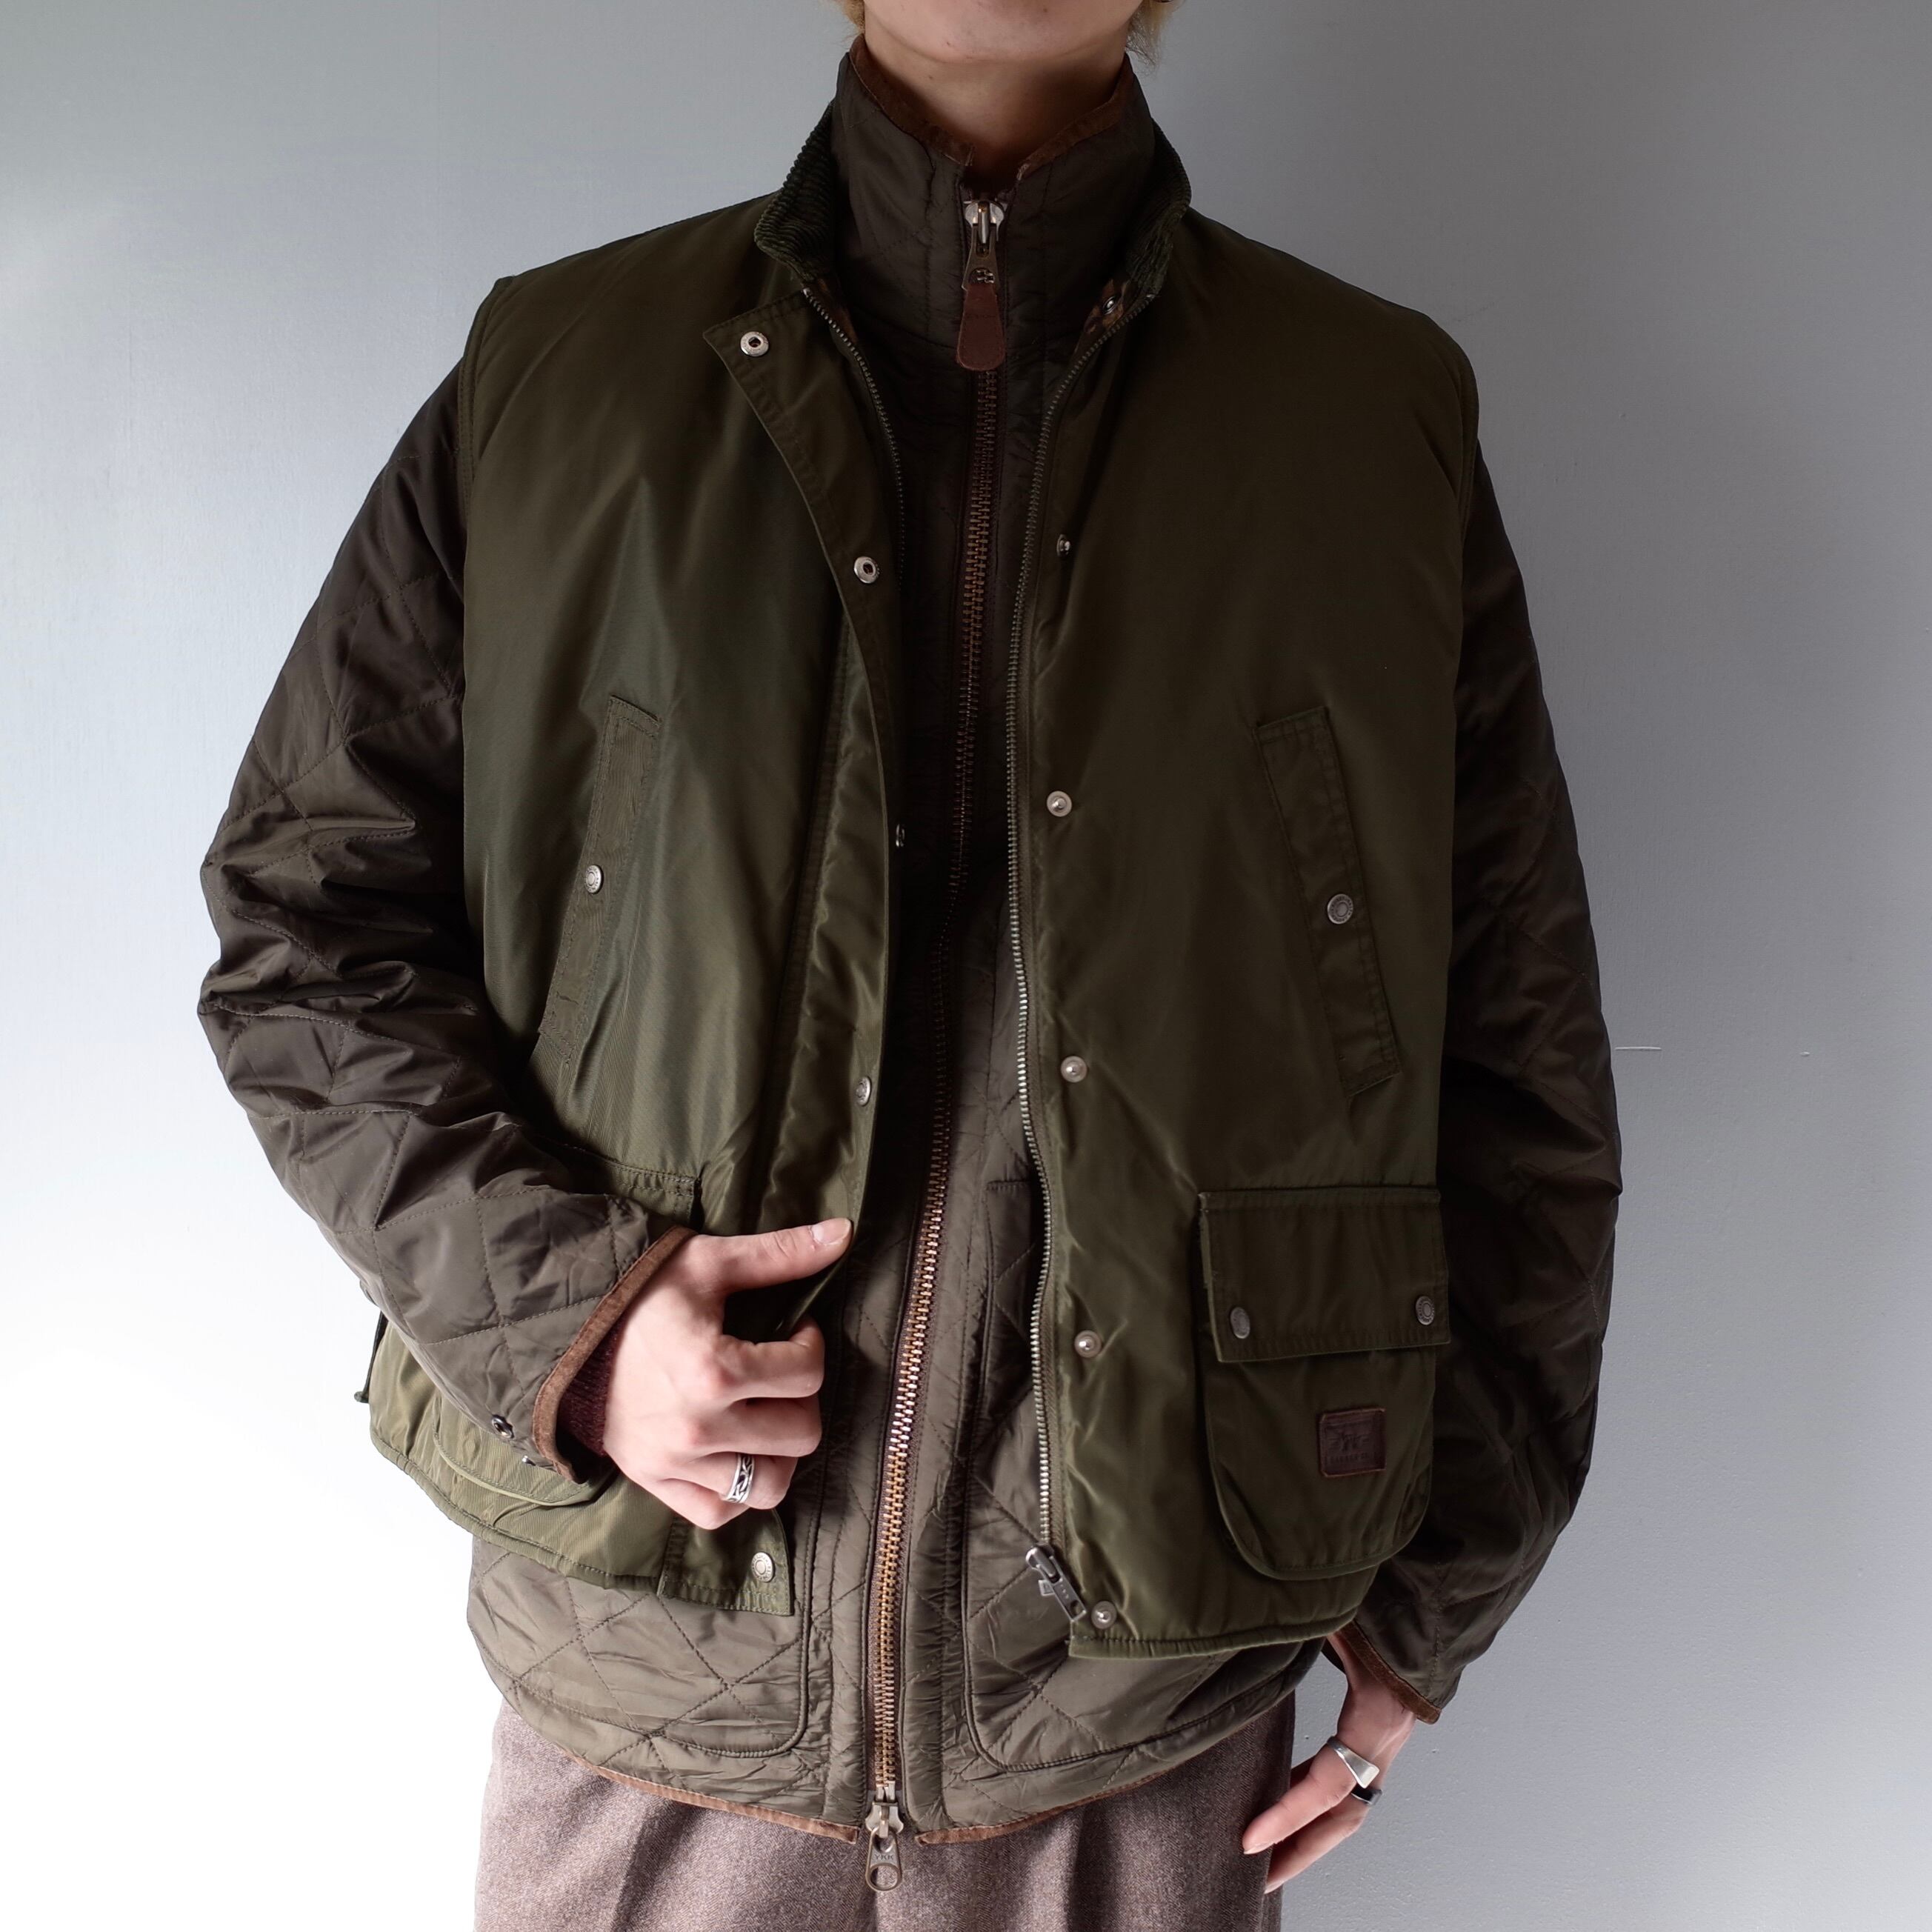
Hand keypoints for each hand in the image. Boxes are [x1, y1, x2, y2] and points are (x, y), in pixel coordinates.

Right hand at [600, 1216, 850, 1529]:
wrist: (566, 1331)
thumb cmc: (642, 1293)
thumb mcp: (710, 1263)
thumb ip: (781, 1254)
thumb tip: (845, 1232)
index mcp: (714, 1372)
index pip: (807, 1373)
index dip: (811, 1345)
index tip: (792, 1333)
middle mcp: (698, 1428)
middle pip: (801, 1434)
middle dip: (802, 1398)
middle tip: (779, 1374)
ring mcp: (676, 1465)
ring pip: (770, 1485)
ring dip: (780, 1450)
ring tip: (764, 1415)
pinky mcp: (657, 1484)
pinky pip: (720, 1512)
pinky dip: (739, 1491)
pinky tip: (739, 1452)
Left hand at [1241, 1626, 1416, 1890]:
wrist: (1438, 1593)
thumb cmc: (1392, 1600)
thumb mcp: (1343, 1615)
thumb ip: (1300, 1626)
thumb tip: (1248, 1623)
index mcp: (1377, 1718)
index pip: (1328, 1785)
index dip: (1287, 1815)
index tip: (1247, 1840)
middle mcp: (1386, 1738)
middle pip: (1342, 1817)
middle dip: (1300, 1851)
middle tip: (1256, 1877)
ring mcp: (1387, 1738)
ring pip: (1348, 1804)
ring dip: (1307, 1831)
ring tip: (1264, 1854)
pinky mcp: (1379, 1729)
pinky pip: (1346, 1778)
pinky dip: (1314, 1796)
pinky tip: (1281, 1799)